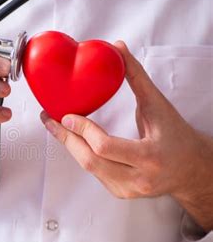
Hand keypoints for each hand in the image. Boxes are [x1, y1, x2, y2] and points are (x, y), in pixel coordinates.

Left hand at [41, 41, 212, 230]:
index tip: (67, 115)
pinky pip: (94, 172)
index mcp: (150, 157)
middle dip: (66, 139)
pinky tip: (74, 140)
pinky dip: (82, 154)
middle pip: (90, 161)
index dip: (83, 131)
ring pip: (89, 168)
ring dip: (70, 146)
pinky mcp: (121, 193)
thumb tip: (118, 48)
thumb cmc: (177, 135)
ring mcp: (128, 190)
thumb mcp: (158, 105)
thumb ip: (137, 77)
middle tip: (50, 120)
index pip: (106, 147)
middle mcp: (139, 179)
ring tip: (56, 126)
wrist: (191, 169)